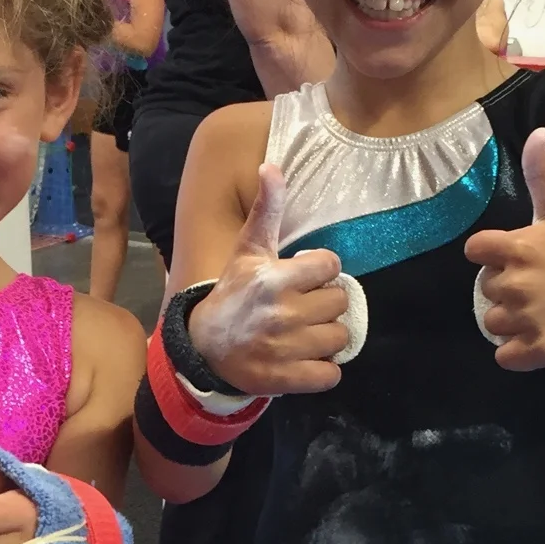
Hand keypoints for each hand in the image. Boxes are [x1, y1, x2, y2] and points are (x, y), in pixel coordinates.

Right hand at [186, 166, 350, 396]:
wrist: (204, 347)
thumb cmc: (233, 294)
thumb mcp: (247, 251)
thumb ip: (267, 210)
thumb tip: (271, 165)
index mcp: (276, 278)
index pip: (331, 266)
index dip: (320, 272)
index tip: (302, 280)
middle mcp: (283, 313)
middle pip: (340, 302)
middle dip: (325, 305)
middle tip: (302, 309)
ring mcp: (287, 348)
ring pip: (340, 338)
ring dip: (327, 338)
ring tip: (304, 334)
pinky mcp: (288, 378)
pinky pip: (331, 374)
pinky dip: (323, 370)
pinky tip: (304, 359)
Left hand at [465, 130, 544, 370]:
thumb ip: (544, 174)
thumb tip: (537, 132)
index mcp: (520, 247)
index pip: (475, 251)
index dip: (490, 255)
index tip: (514, 258)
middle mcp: (517, 282)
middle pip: (486, 289)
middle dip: (507, 288)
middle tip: (542, 287)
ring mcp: (527, 318)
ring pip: (493, 324)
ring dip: (512, 322)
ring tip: (544, 314)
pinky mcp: (539, 350)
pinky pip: (506, 357)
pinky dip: (518, 353)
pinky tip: (540, 340)